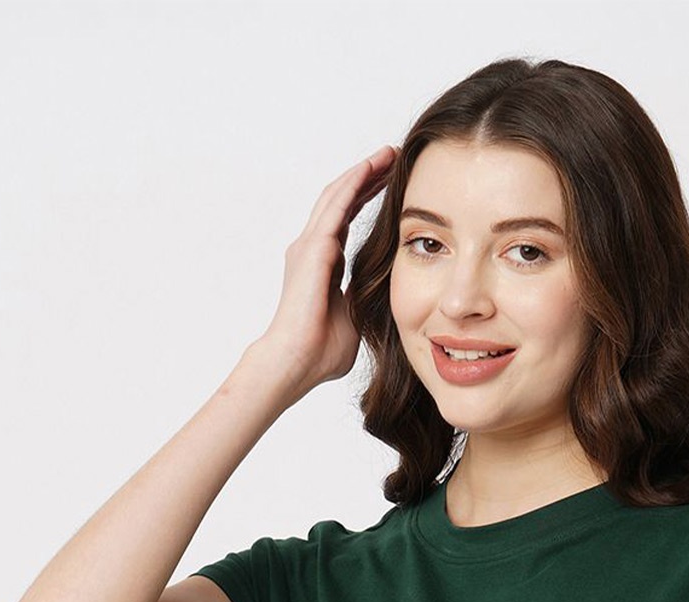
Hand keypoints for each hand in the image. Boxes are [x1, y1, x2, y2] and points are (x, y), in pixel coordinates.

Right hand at [255, 143, 397, 391]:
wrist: (296, 361)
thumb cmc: (320, 351)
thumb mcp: (354, 318)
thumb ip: (363, 299)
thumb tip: (382, 297)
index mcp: (323, 264)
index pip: (346, 220)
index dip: (367, 198)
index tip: (391, 183)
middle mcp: (312, 249)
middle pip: (342, 200)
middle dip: (367, 177)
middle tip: (393, 157)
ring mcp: (310, 246)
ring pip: (338, 196)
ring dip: (363, 172)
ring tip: (388, 153)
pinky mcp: (314, 248)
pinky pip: (336, 206)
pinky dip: (354, 184)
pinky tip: (372, 168)